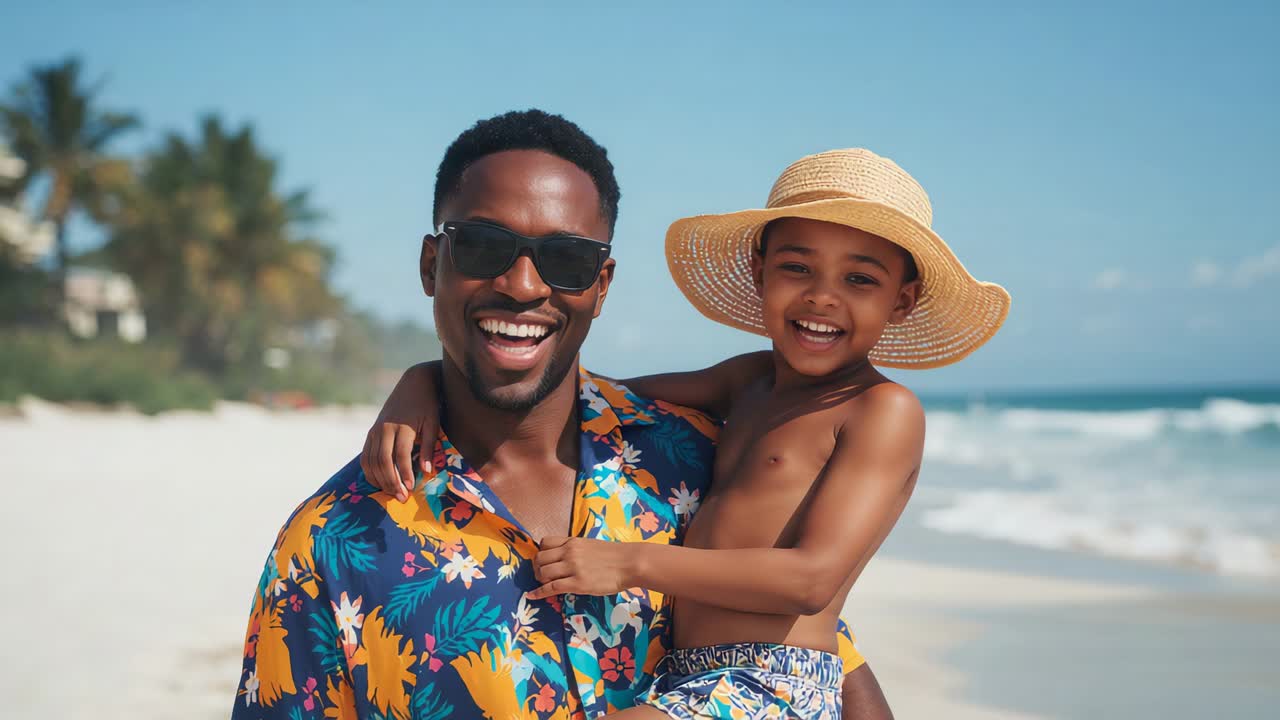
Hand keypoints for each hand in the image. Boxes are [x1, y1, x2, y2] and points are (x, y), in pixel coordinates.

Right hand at [360, 362, 441, 501]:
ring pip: (371, 460)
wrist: (413, 384)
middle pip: (382, 461)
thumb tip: (426, 471)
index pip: (400, 455)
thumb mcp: (433, 423)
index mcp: (402, 426)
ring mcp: (375, 430)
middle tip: (401, 497)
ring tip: (392, 493)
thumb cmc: (428, 405)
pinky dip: (370, 471)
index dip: (404, 473)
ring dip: (379, 479)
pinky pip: (365, 456)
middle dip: (390, 481)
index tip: (410, 488)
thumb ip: (428, 446)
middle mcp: (384, 429)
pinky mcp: (371, 432)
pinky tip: (379, 482)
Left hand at [527, 537, 639, 599]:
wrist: (630, 563)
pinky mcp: (577, 583)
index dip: (540, 552)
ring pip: (543, 572)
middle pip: (540, 557)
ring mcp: (573, 567)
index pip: (544, 542)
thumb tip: (565, 558)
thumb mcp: (591, 545)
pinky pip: (551, 588)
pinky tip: (532, 596)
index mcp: (572, 541)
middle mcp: (569, 552)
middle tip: (541, 575)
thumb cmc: (615, 555)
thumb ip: (576, 550)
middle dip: (536, 567)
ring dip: (539, 580)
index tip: (543, 560)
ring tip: (543, 585)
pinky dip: (539, 593)